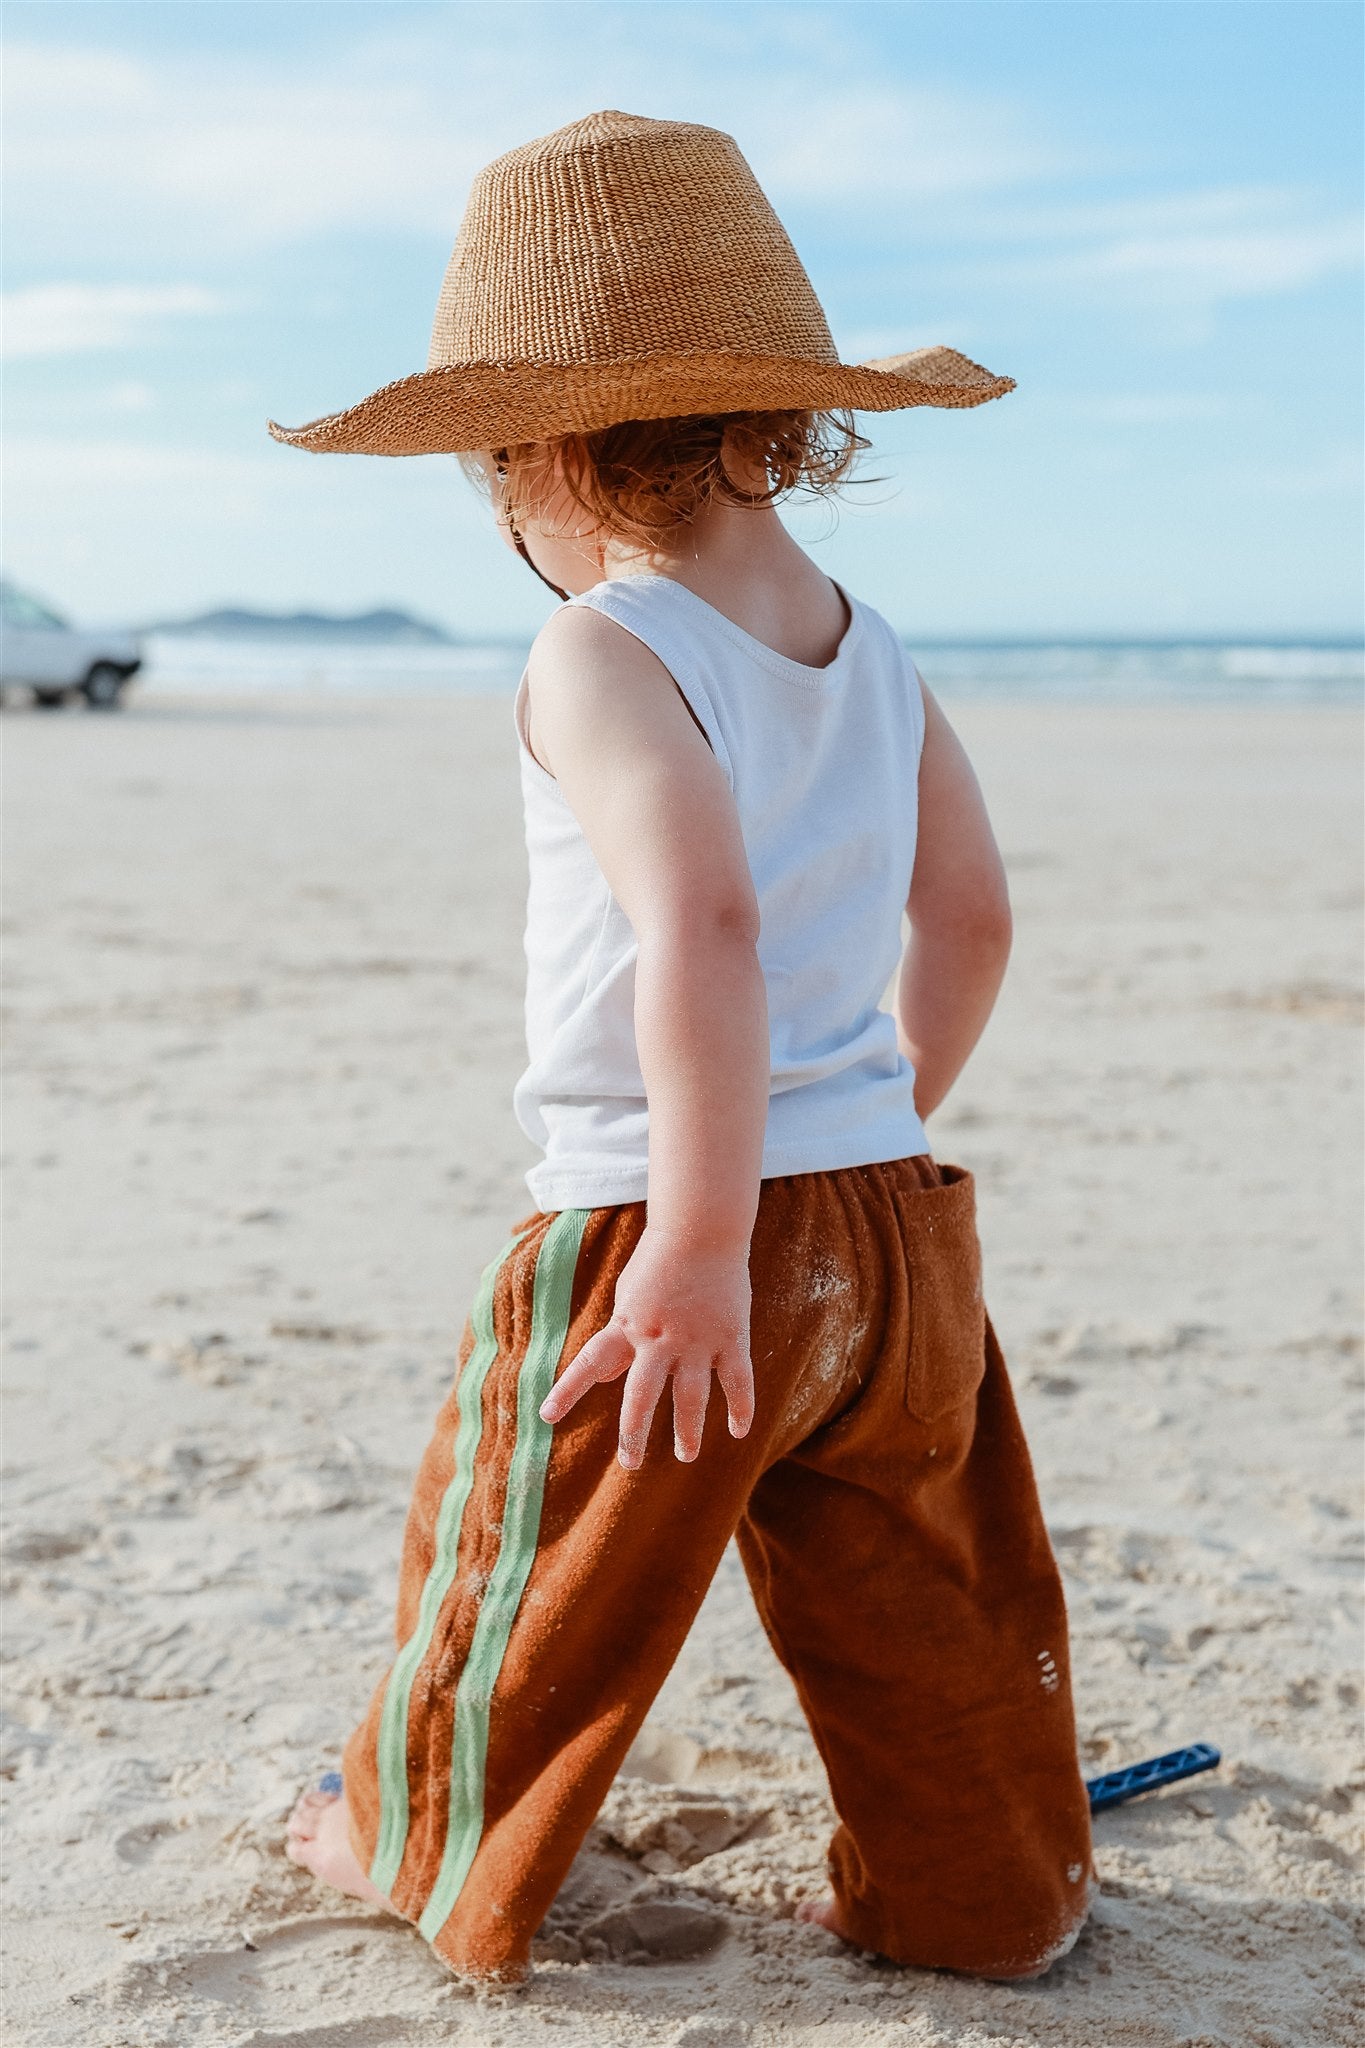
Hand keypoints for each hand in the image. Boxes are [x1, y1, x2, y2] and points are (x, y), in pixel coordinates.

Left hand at [539, 1227, 753, 1468]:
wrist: (702, 1228)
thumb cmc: (659, 1260)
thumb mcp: (628, 1297)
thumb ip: (620, 1338)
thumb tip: (607, 1376)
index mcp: (628, 1325)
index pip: (590, 1363)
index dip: (568, 1390)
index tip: (546, 1415)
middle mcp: (659, 1338)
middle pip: (641, 1397)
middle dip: (634, 1434)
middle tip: (631, 1464)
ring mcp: (698, 1340)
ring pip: (691, 1398)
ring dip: (687, 1431)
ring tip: (686, 1455)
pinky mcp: (731, 1337)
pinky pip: (737, 1381)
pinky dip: (740, 1408)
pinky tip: (738, 1431)